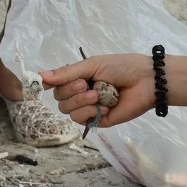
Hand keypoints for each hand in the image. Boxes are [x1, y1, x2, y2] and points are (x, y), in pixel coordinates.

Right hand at [39, 54, 155, 126]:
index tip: (56, 81)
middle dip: (70, 92)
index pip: (56, 85)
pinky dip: (90, 112)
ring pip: (68, 111)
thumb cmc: (121, 67)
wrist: (146, 81)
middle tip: (86, 84)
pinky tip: (104, 106)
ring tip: (96, 95)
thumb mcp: (92, 65)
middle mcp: (81, 94)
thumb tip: (40, 75)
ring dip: (80, 102)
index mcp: (79, 78)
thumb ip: (67, 73)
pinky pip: (82, 120)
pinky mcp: (99, 121)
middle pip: (60, 99)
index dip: (54, 84)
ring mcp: (89, 108)